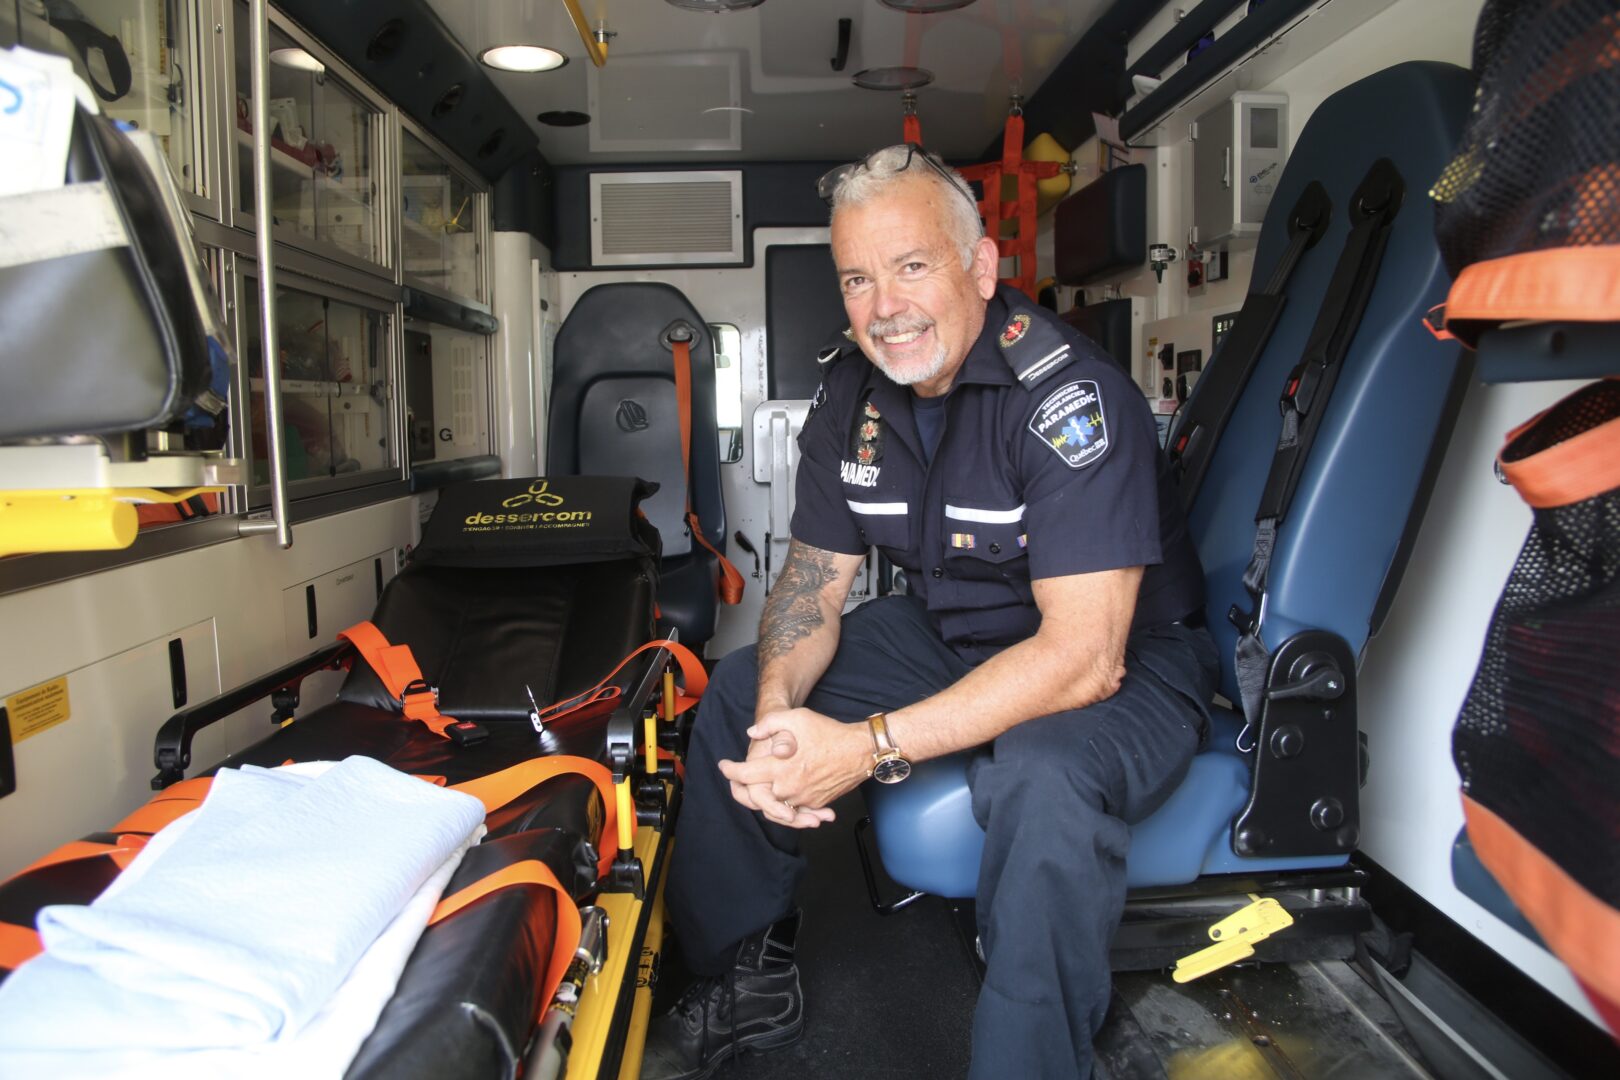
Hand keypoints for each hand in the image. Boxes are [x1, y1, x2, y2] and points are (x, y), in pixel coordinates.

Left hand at [718, 707, 870, 824]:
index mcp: (780, 767)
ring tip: (758, 786)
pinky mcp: (815, 803)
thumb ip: (771, 723)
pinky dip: (785, 804)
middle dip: (743, 789)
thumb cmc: (829, 732)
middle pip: (756, 797)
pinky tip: (781, 794)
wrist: (860, 751)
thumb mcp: (797, 718)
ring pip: (774, 806)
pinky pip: (794, 809)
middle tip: (736, 780)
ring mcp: (803, 798)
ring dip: (763, 798)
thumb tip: (752, 732)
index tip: (724, 766)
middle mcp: (789, 787)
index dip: (730, 770)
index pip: (746, 775)